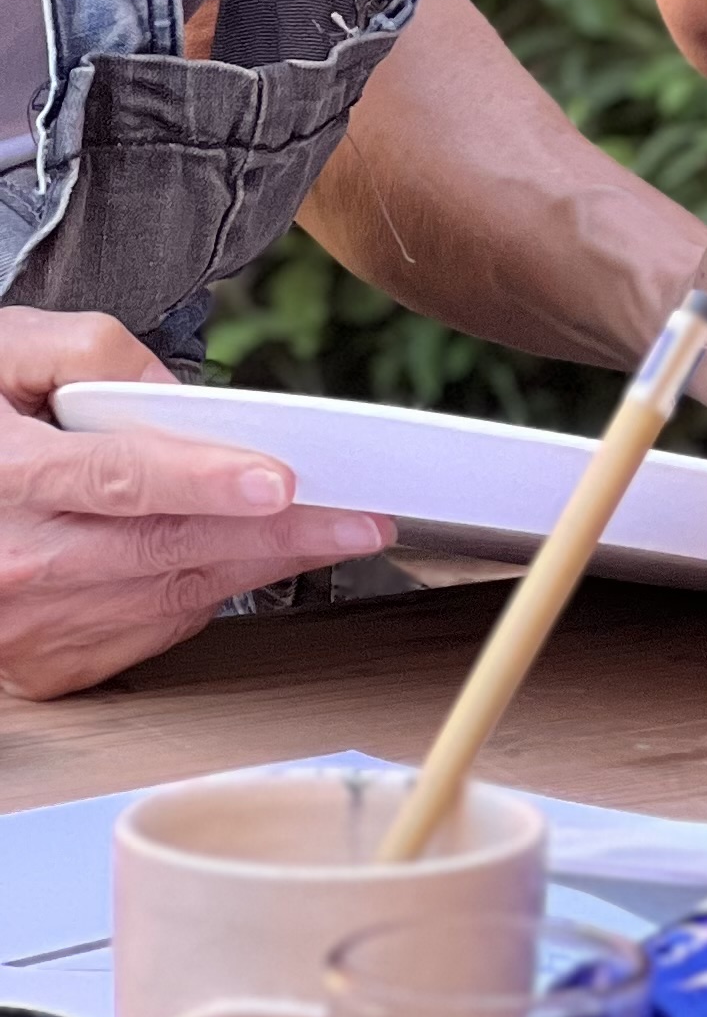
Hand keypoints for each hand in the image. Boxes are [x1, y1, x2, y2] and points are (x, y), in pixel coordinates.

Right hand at [0, 310, 391, 700]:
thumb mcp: (6, 352)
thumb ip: (89, 354)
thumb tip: (169, 392)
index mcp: (6, 478)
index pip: (119, 480)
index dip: (203, 481)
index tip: (280, 481)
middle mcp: (16, 561)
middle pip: (166, 547)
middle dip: (278, 534)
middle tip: (361, 518)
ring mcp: (28, 625)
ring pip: (171, 595)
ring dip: (262, 566)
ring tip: (333, 532)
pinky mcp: (48, 664)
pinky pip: (152, 631)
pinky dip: (208, 595)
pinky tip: (245, 559)